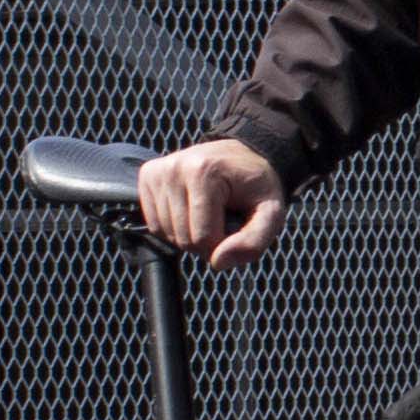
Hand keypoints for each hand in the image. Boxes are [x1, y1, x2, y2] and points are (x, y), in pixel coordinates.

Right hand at [138, 137, 286, 267]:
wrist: (242, 156)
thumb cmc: (256, 186)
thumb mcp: (272, 212)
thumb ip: (254, 241)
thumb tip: (218, 263)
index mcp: (204, 172)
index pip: (203, 238)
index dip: (223, 245)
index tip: (235, 227)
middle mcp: (175, 169)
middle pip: (183, 239)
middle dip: (205, 242)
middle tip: (222, 220)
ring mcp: (158, 172)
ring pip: (166, 234)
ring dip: (189, 235)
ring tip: (207, 213)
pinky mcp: (148, 176)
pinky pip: (154, 224)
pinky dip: (173, 227)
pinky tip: (190, 210)